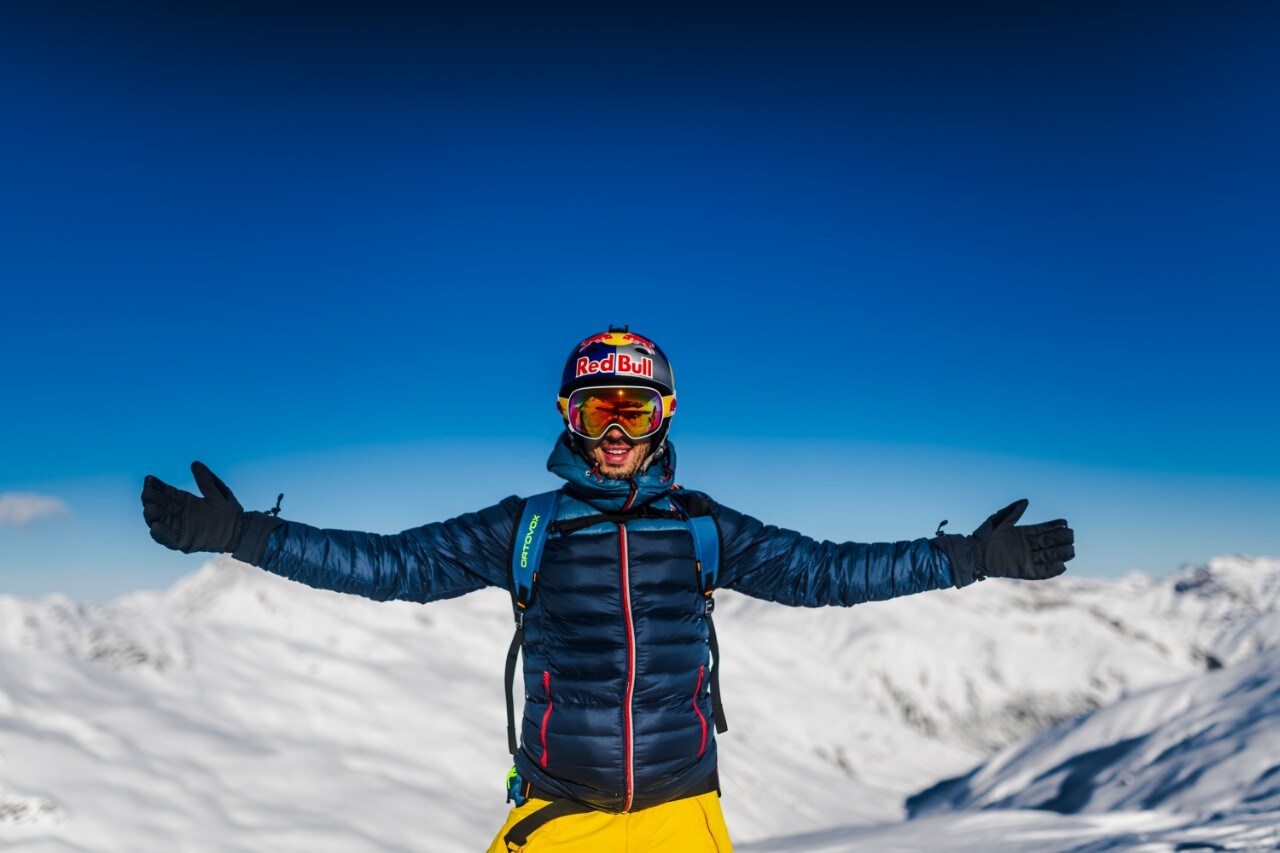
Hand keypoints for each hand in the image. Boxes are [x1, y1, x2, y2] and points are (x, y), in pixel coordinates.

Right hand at [142, 461, 244, 553]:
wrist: (241, 529)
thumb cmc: (230, 511)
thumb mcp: (216, 492)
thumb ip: (205, 480)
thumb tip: (195, 464)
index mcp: (186, 501)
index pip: (166, 492)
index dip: (156, 486)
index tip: (148, 478)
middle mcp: (180, 514)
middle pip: (159, 506)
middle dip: (151, 499)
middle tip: (147, 492)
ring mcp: (181, 527)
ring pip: (159, 521)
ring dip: (152, 515)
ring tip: (150, 507)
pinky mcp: (184, 541)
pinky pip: (169, 539)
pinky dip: (161, 534)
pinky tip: (155, 527)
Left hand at [935, 499, 1074, 585]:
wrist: (974, 552)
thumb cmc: (984, 535)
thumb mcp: (999, 521)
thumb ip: (1013, 512)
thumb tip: (1026, 501)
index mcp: (1023, 533)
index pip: (1044, 530)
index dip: (1055, 526)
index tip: (1065, 522)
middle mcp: (1027, 546)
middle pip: (1049, 543)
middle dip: (1061, 540)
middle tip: (1071, 536)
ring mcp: (1025, 558)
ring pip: (1048, 556)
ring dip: (1060, 554)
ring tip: (1071, 550)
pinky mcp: (1022, 570)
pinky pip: (1039, 572)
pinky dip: (1050, 570)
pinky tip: (1061, 566)